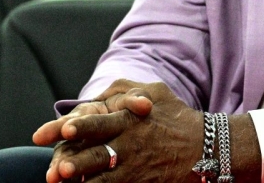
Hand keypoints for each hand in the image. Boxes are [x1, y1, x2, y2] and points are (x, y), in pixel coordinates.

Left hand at [44, 82, 204, 182]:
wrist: (204, 146)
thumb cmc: (175, 115)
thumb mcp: (155, 91)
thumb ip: (125, 90)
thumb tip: (99, 94)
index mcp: (129, 120)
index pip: (100, 123)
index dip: (83, 126)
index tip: (66, 128)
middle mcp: (129, 145)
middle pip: (98, 154)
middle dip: (78, 161)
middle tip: (59, 167)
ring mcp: (134, 167)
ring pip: (104, 178)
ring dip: (85, 182)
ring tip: (64, 181)